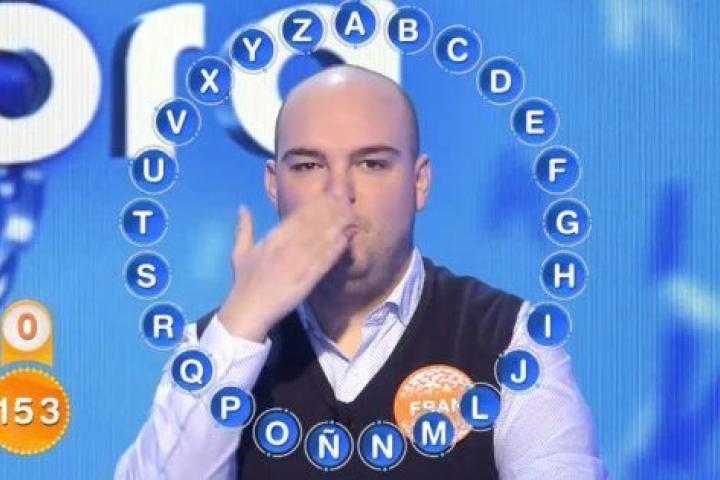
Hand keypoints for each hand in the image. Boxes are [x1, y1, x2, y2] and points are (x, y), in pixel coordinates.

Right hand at [217, 194, 355, 341]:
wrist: (248, 311)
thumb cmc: (243, 283)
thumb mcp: (239, 252)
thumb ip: (244, 228)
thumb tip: (242, 207)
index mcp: (272, 240)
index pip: (297, 218)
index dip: (315, 206)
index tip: (328, 196)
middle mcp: (286, 247)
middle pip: (313, 225)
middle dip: (330, 212)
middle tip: (346, 200)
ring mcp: (298, 263)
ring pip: (321, 240)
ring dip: (337, 226)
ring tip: (351, 215)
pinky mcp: (307, 279)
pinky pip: (324, 261)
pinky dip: (336, 249)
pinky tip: (346, 239)